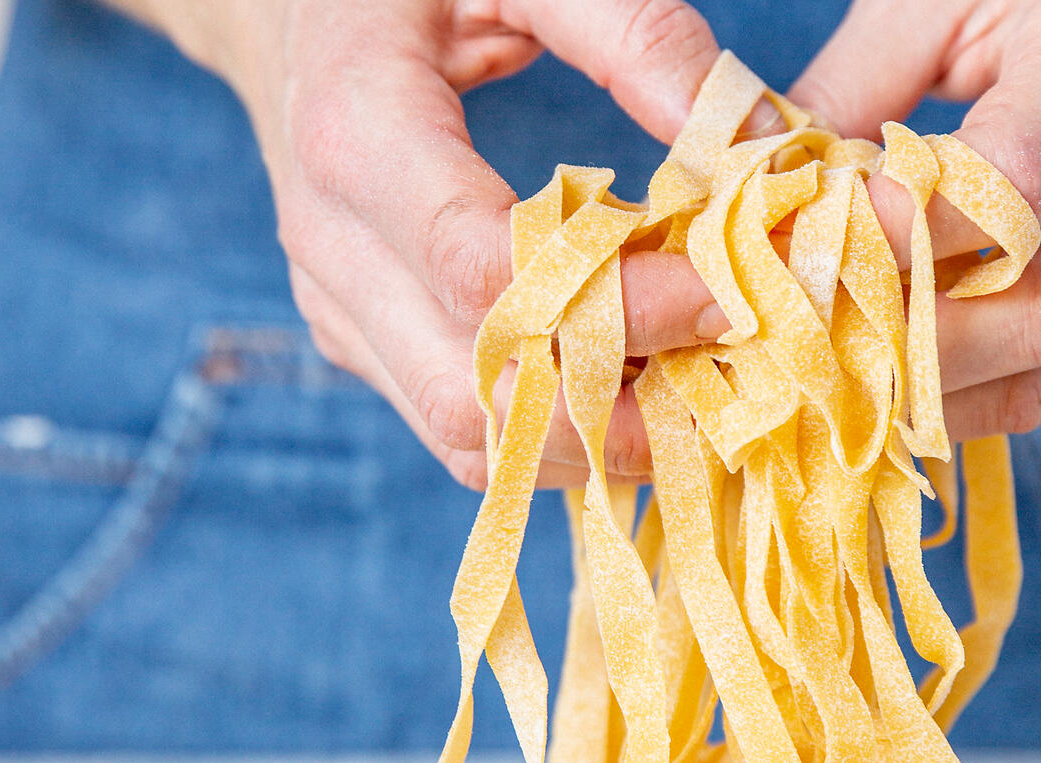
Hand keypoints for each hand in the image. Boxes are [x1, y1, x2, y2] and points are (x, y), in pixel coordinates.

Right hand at [112, 0, 731, 487]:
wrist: (288, 16)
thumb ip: (637, 36)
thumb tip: (752, 141)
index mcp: (356, 135)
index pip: (488, 273)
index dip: (616, 304)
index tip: (720, 297)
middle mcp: (331, 245)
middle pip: (475, 391)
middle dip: (611, 408)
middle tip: (722, 375)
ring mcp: (337, 308)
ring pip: (466, 437)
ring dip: (588, 441)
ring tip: (686, 397)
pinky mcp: (357, 343)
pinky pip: (459, 427)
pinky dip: (552, 432)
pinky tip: (628, 391)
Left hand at [789, 0, 1040, 438]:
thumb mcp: (931, 0)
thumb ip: (844, 92)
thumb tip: (740, 200)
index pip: (1009, 185)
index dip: (900, 239)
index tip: (803, 256)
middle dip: (911, 349)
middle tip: (801, 352)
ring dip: (928, 392)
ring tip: (829, 382)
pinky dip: (957, 397)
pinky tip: (881, 382)